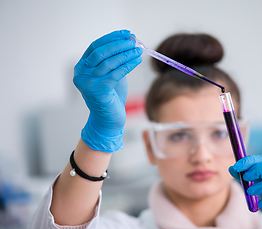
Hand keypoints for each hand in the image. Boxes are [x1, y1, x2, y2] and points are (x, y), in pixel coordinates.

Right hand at [73, 30, 142, 151]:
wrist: (109, 120)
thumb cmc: (111, 96)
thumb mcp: (111, 74)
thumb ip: (115, 59)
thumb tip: (129, 41)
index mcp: (81, 67)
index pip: (95, 47)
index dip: (111, 38)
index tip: (126, 33)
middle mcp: (81, 74)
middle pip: (100, 53)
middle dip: (118, 45)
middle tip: (133, 41)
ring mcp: (88, 83)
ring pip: (109, 63)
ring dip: (126, 54)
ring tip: (138, 50)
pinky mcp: (98, 91)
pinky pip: (116, 74)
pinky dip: (128, 65)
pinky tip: (136, 60)